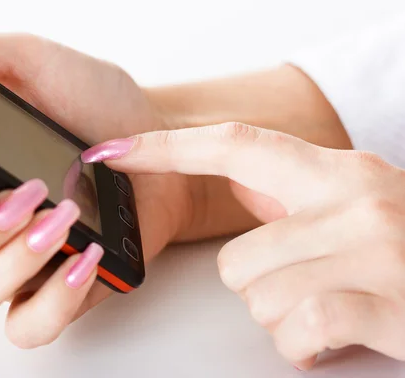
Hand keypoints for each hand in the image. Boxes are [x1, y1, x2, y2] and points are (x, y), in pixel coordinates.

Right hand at [0, 18, 190, 347]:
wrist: (162, 144)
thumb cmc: (97, 105)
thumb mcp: (36, 64)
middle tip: (22, 200)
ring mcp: (13, 265)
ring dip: (3, 268)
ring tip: (59, 222)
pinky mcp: (56, 293)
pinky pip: (26, 328)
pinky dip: (51, 302)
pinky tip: (83, 259)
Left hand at [82, 122, 404, 369]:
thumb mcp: (355, 203)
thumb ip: (291, 189)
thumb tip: (231, 172)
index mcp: (338, 171)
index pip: (235, 145)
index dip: (167, 148)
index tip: (112, 150)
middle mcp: (355, 200)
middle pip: (235, 257)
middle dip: (258, 285)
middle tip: (308, 282)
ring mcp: (372, 251)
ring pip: (258, 298)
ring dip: (284, 316)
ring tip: (330, 305)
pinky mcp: (383, 304)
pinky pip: (294, 332)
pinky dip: (305, 345)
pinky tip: (339, 332)